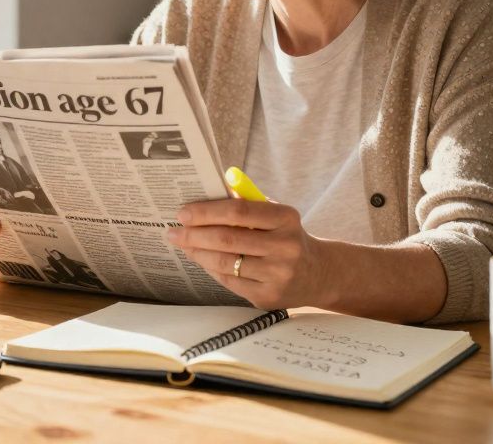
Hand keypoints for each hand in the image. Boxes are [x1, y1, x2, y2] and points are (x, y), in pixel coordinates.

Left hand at [166, 198, 330, 309]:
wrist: (318, 274)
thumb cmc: (285, 236)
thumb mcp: (276, 214)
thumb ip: (245, 202)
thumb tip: (206, 195)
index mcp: (286, 218)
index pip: (239, 211)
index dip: (207, 212)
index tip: (183, 213)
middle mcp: (285, 247)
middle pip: (227, 239)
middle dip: (194, 234)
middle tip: (173, 231)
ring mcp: (278, 275)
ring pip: (225, 263)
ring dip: (197, 252)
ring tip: (183, 244)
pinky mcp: (269, 296)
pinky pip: (229, 281)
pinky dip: (211, 268)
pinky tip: (201, 259)